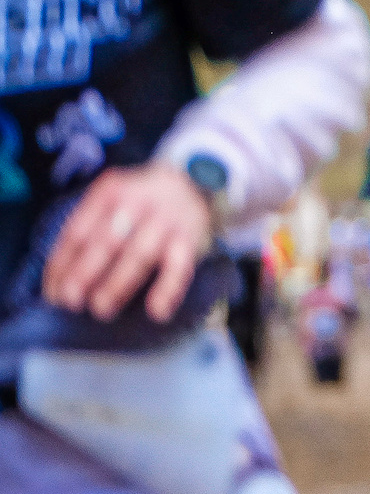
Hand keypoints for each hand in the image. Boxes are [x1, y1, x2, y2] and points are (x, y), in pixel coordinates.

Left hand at [42, 164, 212, 321]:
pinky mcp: (189, 239)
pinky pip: (180, 266)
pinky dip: (169, 289)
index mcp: (110, 194)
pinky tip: (157, 311)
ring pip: (140, 255)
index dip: (63, 264)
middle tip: (71, 301)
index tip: (54, 293)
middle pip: (108, 241)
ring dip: (119, 284)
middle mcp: (138, 204)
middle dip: (86, 273)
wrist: (192, 182)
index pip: (79, 232)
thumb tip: (60, 279)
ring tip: (102, 308)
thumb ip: (87, 230)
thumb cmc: (138, 202)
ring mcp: (165, 222)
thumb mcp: (110, 201)